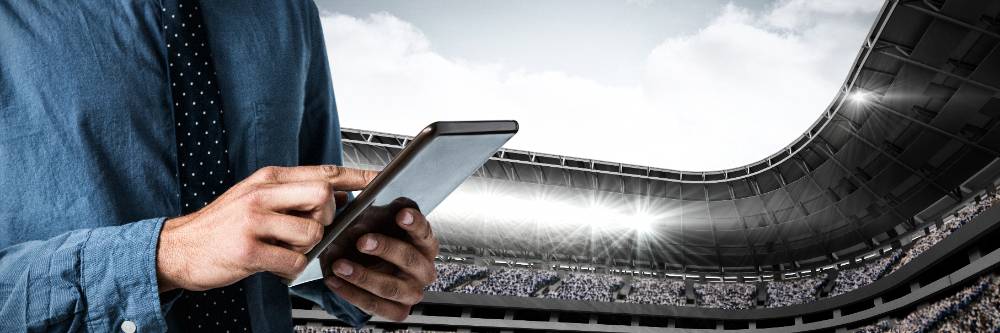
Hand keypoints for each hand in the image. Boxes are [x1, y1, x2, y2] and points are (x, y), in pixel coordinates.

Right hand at [156, 165, 375, 291]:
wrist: (176, 248)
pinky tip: (276, 265)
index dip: (356, 175)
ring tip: (285, 249)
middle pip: (324, 196)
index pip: (323, 172)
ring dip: (307, 248)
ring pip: (312, 232)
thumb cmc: (221, 225)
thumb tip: (339, 192)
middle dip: (328, 217)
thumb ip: (294, 193)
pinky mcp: (248, 250)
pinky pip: (294, 262)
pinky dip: (293, 269)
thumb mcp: (256, 197)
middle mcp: (262, 194)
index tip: (379, 179)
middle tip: (310, 229)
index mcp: (268, 178)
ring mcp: (254, 221)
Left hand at [321, 207, 438, 320]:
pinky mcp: (397, 311)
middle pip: (410, 260)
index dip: (415, 223)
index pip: (425, 232)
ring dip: (364, 277)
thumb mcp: (375, 217)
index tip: (401, 215)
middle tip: (362, 241)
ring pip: (392, 288)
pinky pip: (376, 306)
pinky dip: (352, 294)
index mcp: (425, 244)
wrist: (361, 260)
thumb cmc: (374, 236)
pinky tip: (335, 280)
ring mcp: (411, 292)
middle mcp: (423, 270)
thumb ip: (373, 216)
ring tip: (340, 265)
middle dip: (386, 249)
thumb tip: (360, 227)